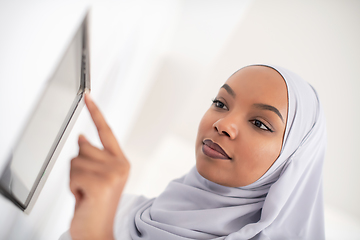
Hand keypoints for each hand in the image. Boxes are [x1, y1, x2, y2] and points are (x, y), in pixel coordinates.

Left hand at [69, 94, 129, 239]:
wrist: (97, 232)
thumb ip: (93, 155)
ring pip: (76, 160)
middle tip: (86, 185)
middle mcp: (120, 165)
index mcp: (121, 162)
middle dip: (77, 166)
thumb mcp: (96, 177)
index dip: (96, 113)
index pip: (106, 131)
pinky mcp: (102, 183)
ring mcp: (113, 174)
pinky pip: (73, 173)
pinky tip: (83, 197)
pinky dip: (72, 187)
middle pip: (83, 146)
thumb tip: (81, 137)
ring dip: (73, 179)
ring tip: (85, 192)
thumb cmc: (95, 205)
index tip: (88, 97)